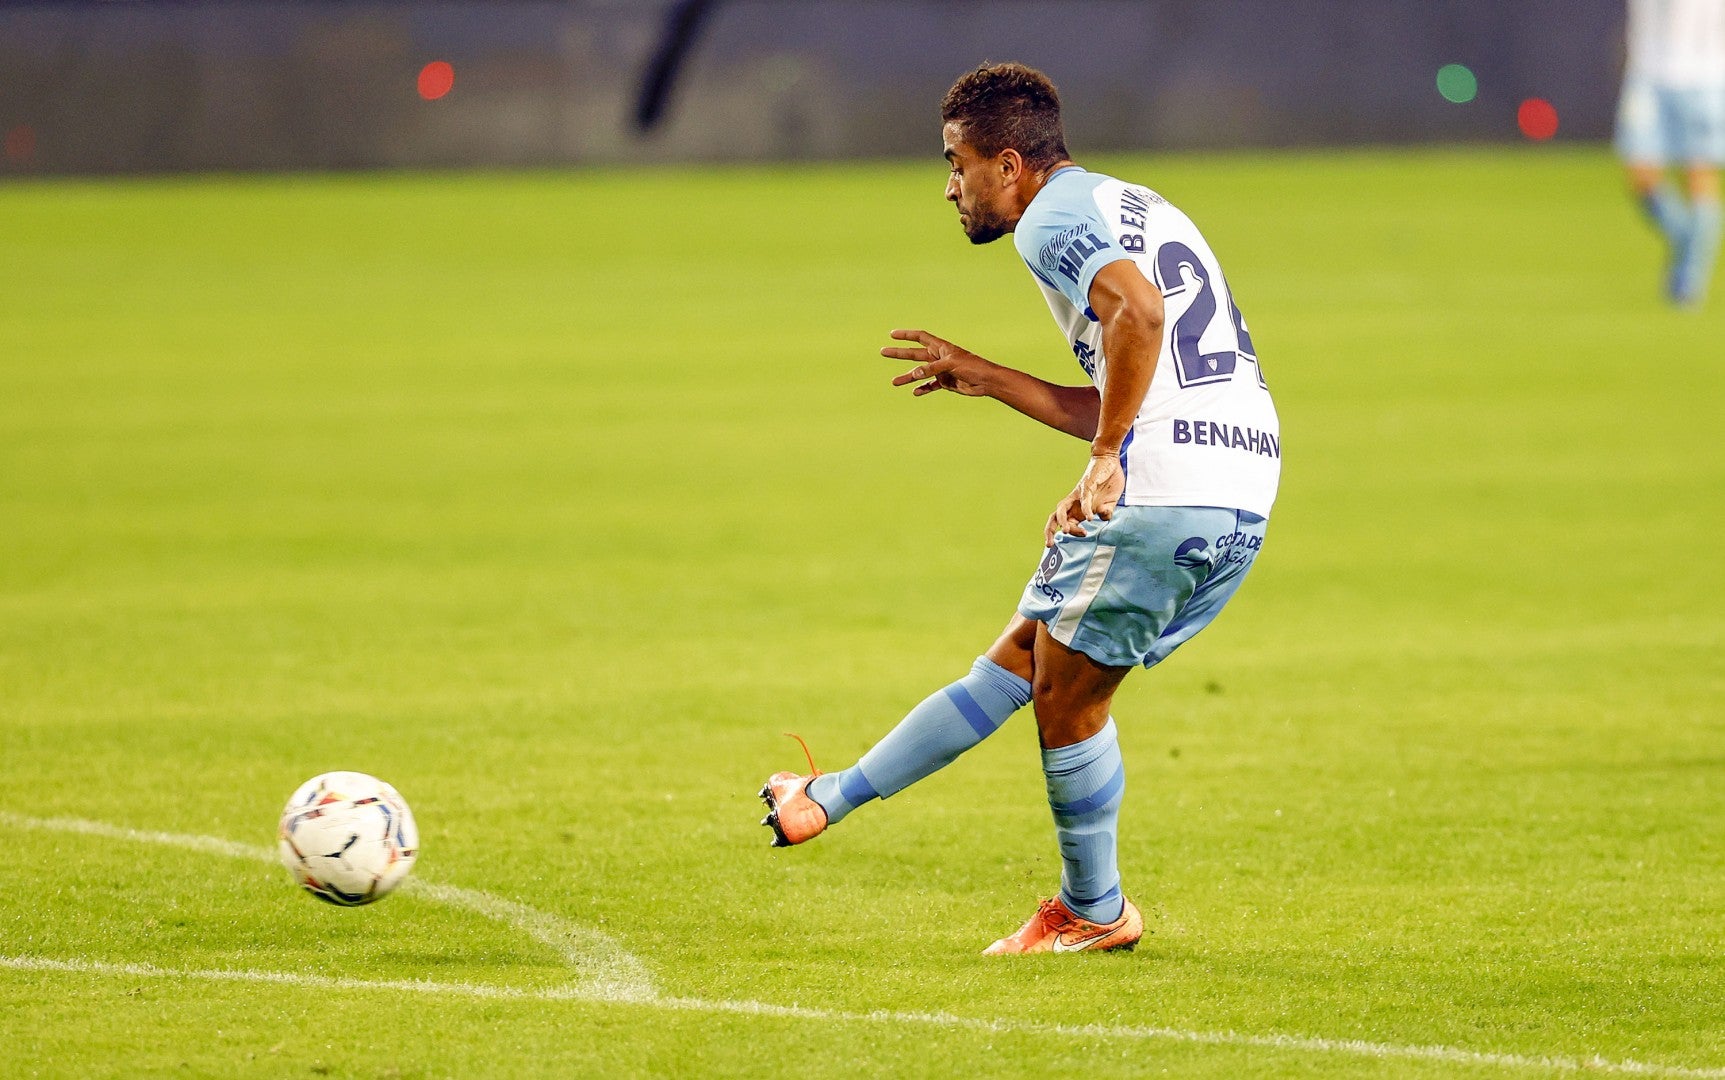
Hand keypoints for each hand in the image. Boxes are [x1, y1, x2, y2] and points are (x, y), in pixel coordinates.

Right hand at [880, 329, 994, 396]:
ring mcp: (940, 370)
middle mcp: (938, 357)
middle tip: (883, 352)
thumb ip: (932, 368)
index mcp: (940, 347)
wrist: (986, 381)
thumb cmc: (972, 367)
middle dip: (899, 353)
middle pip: (915, 354)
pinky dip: (923, 388)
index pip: (920, 337)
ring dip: (908, 377)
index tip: (892, 334)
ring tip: (894, 382)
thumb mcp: (950, 365)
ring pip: (920, 373)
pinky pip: (930, 385)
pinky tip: (915, 392)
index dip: (906, 335)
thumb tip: (914, 374)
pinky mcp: (945, 382)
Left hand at [1044, 453, 1123, 545]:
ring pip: (1061, 508)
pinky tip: (1091, 518)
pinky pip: (1084, 499)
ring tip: (1066, 531)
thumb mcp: (1110, 503)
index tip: (1085, 535)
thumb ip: (1106, 513)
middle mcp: (1074, 502)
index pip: (1066, 523)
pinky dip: (1086, 509)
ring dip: (1062, 521)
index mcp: (1078, 509)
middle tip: (1050, 545)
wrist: (1109, 461)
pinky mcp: (1087, 485)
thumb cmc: (1107, 482)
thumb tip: (1104, 517)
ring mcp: (1078, 494)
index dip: (1072, 532)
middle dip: (1049, 531)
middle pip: (1055, 517)